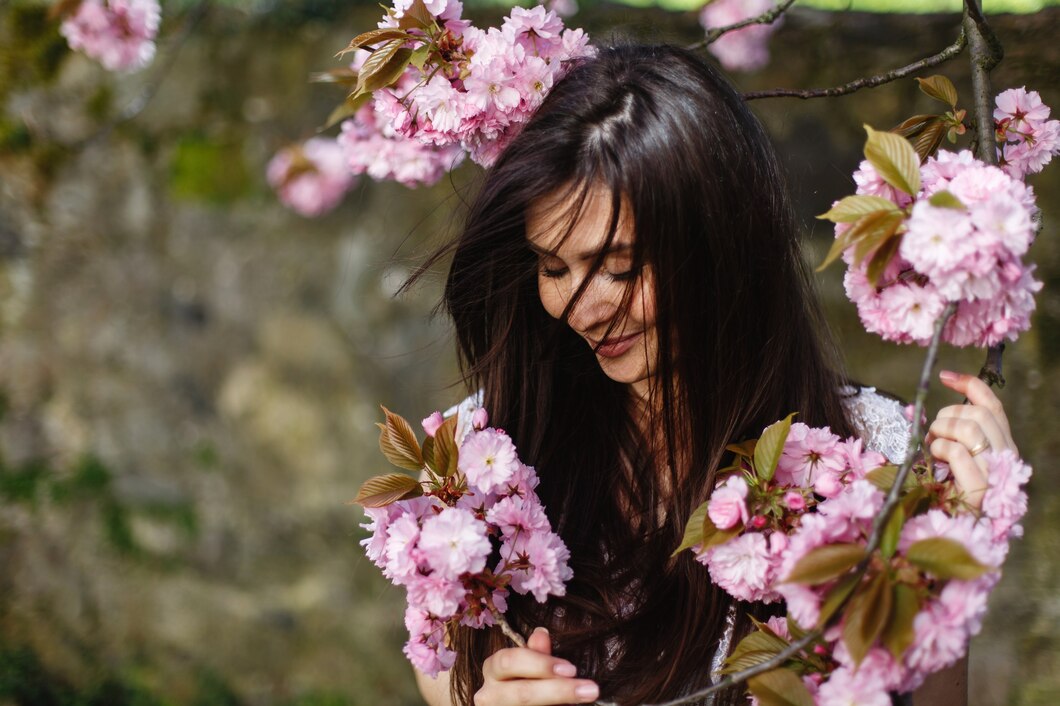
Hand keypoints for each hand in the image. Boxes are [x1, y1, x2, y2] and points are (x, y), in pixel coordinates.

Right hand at [474, 627, 599, 705]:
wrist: (516, 705)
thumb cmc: (523, 684)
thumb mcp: (529, 668)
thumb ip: (536, 656)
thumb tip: (541, 633)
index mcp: (493, 669)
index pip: (510, 662)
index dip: (540, 664)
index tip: (571, 669)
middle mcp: (488, 694)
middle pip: (522, 693)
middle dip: (558, 691)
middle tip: (591, 690)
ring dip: (559, 704)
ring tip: (585, 697)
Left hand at [926, 370, 1017, 509]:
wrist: (958, 536)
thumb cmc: (952, 496)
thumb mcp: (956, 461)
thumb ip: (955, 438)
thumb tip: (933, 416)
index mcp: (1003, 447)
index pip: (993, 406)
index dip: (969, 385)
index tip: (945, 377)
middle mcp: (1006, 457)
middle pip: (978, 413)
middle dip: (947, 416)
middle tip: (934, 434)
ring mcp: (996, 472)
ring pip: (968, 427)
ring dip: (941, 431)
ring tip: (933, 447)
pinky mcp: (980, 488)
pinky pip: (955, 451)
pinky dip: (939, 449)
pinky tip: (936, 460)